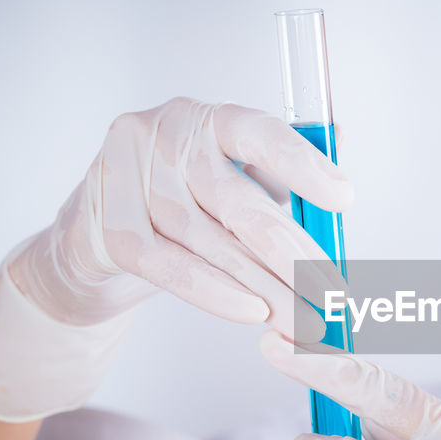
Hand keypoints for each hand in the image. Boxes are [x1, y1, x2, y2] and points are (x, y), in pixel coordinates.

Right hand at [0, 98, 349, 421]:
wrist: (96, 241)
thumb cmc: (180, 207)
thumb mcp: (234, 183)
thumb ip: (282, 175)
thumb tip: (341, 162)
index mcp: (207, 119)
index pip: (259, 133)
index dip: (303, 166)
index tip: (344, 200)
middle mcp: (164, 137)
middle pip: (239, 201)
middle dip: (294, 255)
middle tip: (332, 296)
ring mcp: (126, 176)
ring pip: (209, 242)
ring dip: (263, 287)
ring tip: (302, 320)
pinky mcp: (106, 224)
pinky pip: (169, 266)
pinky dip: (213, 293)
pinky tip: (251, 312)